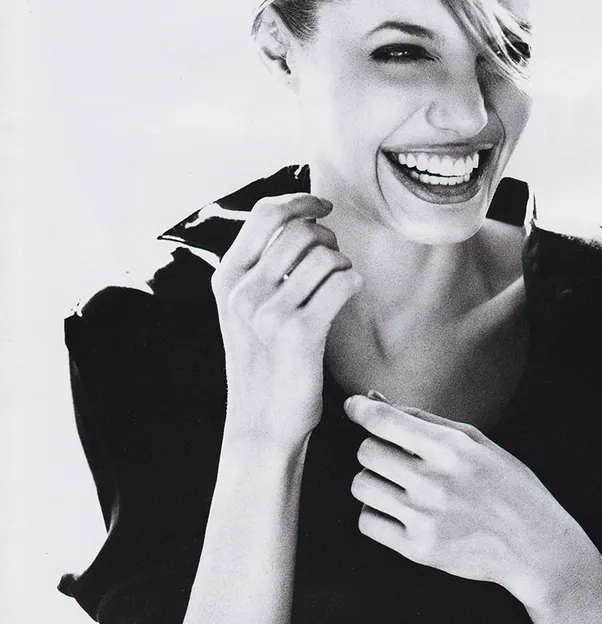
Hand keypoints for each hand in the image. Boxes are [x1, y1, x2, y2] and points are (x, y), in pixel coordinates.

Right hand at [212, 194, 362, 454]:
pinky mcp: (298, 333)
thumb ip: (263, 266)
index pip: (266, 214)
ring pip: (324, 254)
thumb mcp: (248, 309)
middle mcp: (242, 291)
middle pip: (299, 230)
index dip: (301, 200)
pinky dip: (352, 282)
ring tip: (339, 282)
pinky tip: (348, 294)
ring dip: (342, 262)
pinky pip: (341, 281)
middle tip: (334, 258)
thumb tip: (300, 215)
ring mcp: (267, 313)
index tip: (324, 205)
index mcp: (227, 278)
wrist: (263, 423)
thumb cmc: (265, 361)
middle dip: (327, 236)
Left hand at [344, 395, 593, 606]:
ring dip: (374, 482)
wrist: (535, 546)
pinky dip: (377, 513)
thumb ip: (423, 419)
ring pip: (362, 486)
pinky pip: (367, 522)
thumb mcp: (476, 442)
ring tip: (400, 486)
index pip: (384, 421)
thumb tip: (374, 400)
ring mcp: (424, 518)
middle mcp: (434, 482)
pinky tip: (401, 512)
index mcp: (452, 449)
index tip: (353, 407)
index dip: (360, 410)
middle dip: (375, 449)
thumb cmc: (507, 486)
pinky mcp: (418, 550)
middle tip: (396, 457)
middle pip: (366, 452)